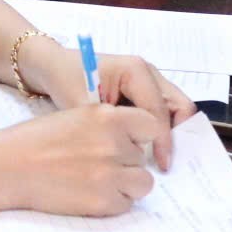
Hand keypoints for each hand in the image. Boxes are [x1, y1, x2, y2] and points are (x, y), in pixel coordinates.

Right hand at [0, 105, 162, 216]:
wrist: (11, 165)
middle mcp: (113, 144)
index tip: (132, 141)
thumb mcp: (76, 115)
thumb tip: (132, 138)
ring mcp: (110, 174)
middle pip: (143, 157)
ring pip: (143, 182)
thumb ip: (107, 124)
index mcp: (107, 116)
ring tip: (100, 179)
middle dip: (126, 161)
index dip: (141, 135)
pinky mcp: (104, 201)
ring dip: (127, 182)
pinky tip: (89, 192)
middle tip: (99, 162)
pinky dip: (112, 201)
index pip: (151, 124)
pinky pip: (126, 204)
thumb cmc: (37, 139)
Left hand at [18, 38, 194, 170]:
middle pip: (179, 106)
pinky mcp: (143, 91)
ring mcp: (148, 81)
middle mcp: (148, 73)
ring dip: (170, 133)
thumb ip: (109, 129)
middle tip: (168, 162)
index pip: (159, 111)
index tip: (160, 165)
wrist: (52, 66)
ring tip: (161, 159)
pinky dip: (160, 130)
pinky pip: (161, 112)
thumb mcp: (84, 106)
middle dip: (178, 135)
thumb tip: (134, 155)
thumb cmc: (65, 80)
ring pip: (174, 110)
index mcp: (136, 70)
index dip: (162, 140)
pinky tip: (149, 150)